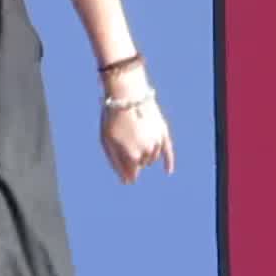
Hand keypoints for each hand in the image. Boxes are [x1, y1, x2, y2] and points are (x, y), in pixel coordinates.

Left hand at [99, 68, 175, 183]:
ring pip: (152, 157)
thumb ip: (116, 163)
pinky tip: (168, 171)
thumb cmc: (112, 118)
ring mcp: (157, 141)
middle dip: (133, 160)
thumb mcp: (107, 142)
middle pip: (141, 165)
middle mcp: (147, 151)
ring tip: (133, 138)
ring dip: (144, 155)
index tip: (124, 176)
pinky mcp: (163, 131)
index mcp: (132, 156)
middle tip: (124, 143)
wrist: (126, 94)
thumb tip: (125, 181)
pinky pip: (168, 151)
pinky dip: (168, 162)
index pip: (131, 175)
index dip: (127, 175)